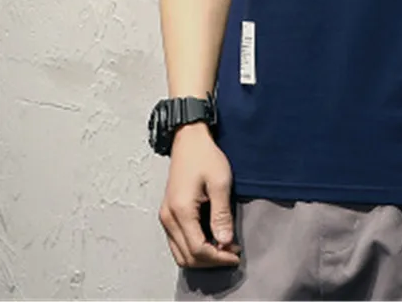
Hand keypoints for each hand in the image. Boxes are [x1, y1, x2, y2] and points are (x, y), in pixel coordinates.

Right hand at [158, 122, 241, 268]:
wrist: (189, 140)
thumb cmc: (205, 156)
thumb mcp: (220, 182)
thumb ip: (221, 214)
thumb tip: (224, 241)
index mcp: (181, 211)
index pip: (198, 249)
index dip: (218, 257)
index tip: (236, 255)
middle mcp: (168, 218)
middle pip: (187, 256)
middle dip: (211, 260)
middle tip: (232, 253)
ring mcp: (165, 217)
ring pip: (180, 253)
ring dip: (202, 256)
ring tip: (224, 248)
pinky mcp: (168, 214)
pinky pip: (178, 242)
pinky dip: (194, 247)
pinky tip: (211, 239)